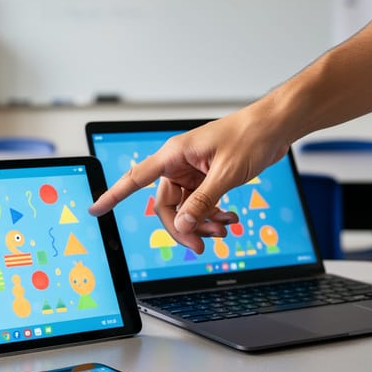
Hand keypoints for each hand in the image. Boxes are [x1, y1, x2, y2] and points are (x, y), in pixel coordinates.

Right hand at [88, 113, 291, 253]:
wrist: (275, 126)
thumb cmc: (250, 136)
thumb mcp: (226, 174)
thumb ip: (202, 202)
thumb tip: (184, 225)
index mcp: (174, 155)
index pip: (135, 178)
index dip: (113, 195)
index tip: (96, 209)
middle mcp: (178, 163)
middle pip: (166, 205)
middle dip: (183, 227)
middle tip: (201, 244)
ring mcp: (192, 172)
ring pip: (185, 208)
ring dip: (202, 223)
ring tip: (223, 230)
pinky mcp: (206, 178)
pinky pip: (200, 204)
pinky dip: (212, 215)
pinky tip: (228, 219)